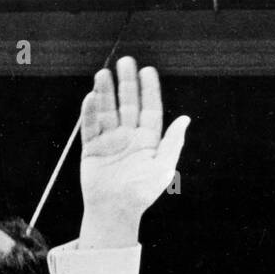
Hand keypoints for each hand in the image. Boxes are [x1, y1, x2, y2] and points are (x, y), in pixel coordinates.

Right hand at [77, 56, 189, 248]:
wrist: (115, 212)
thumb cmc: (142, 193)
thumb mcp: (162, 168)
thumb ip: (172, 143)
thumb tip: (184, 119)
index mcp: (148, 140)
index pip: (149, 109)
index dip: (149, 90)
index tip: (147, 70)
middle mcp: (129, 137)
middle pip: (127, 104)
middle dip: (126, 83)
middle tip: (125, 61)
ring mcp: (110, 141)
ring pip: (107, 111)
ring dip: (105, 92)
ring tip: (103, 74)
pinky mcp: (92, 149)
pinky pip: (90, 127)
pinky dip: (90, 112)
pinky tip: (91, 97)